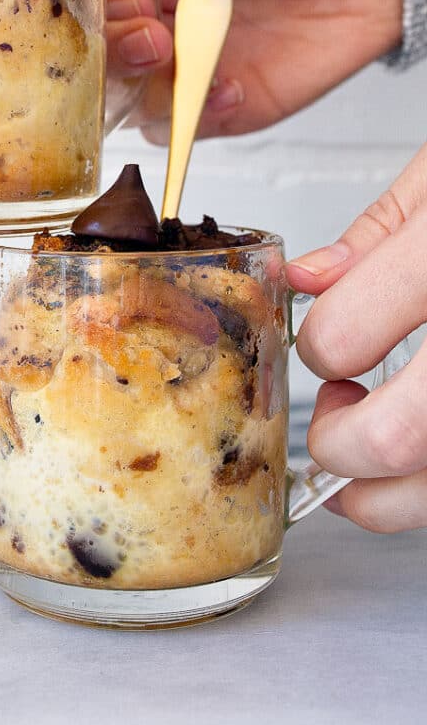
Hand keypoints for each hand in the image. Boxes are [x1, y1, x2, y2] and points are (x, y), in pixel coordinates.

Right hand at [106, 0, 402, 142]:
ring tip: (196, 69)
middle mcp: (159, 20)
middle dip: (119, 53)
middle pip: (102, 55)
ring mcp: (186, 68)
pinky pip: (182, 129)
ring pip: (131, 100)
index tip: (134, 0)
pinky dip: (196, 118)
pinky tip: (232, 91)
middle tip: (160, 40)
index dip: (102, 5)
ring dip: (153, 91)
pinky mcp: (219, 107)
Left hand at [286, 144, 426, 532]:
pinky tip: (423, 450)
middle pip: (392, 439)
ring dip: (383, 490)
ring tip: (375, 442)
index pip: (344, 334)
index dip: (316, 347)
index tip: (323, 342)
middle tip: (336, 413)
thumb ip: (377, 235)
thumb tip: (309, 280)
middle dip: (338, 443)